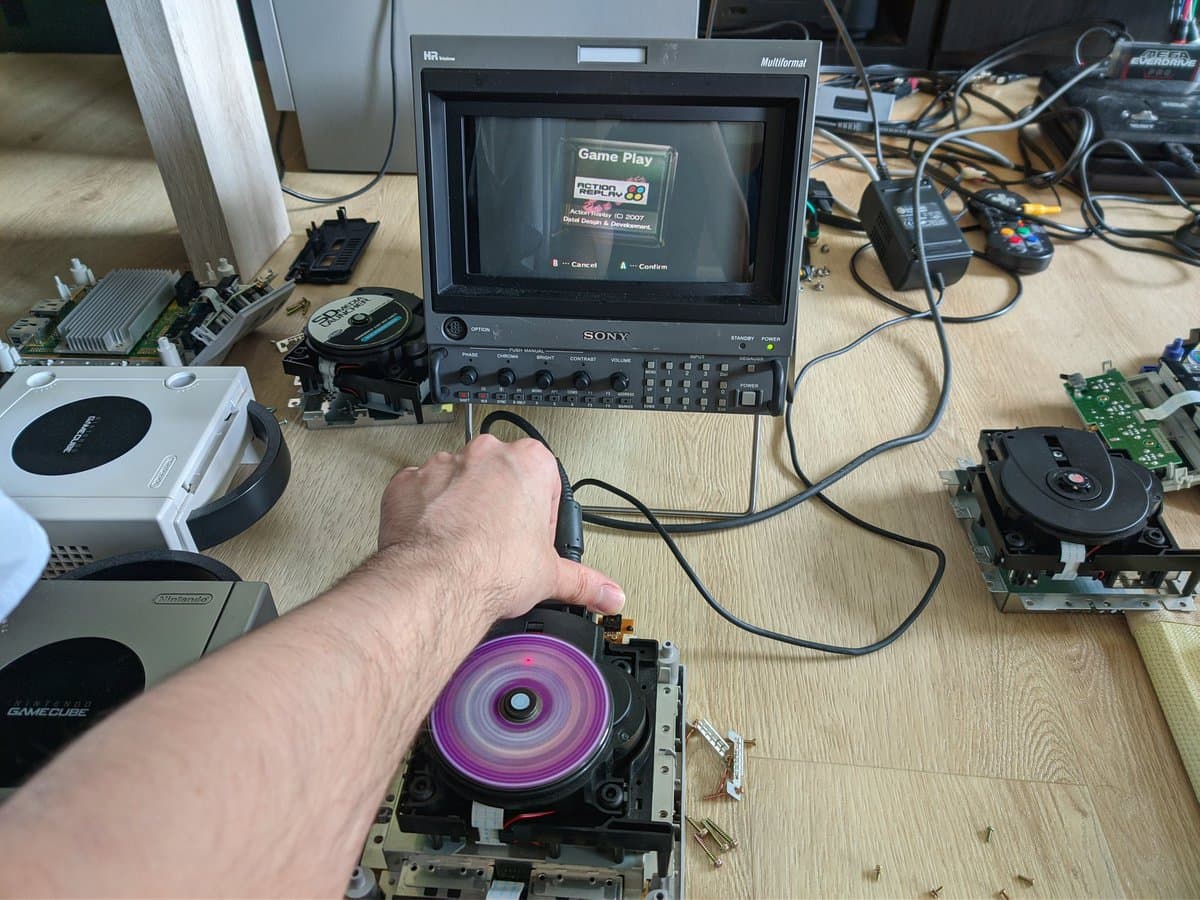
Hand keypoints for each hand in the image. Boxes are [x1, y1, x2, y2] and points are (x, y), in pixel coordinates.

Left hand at [375, 435, 624, 620]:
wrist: (436, 581)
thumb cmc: (492, 566)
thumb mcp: (551, 575)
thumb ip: (586, 581)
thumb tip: (610, 595)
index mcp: (529, 463)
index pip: (545, 483)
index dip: (540, 515)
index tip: (533, 538)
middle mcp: (485, 454)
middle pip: (499, 476)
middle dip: (500, 506)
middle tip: (500, 544)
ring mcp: (443, 464)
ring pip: (457, 481)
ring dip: (461, 506)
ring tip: (464, 546)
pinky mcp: (407, 483)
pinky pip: (419, 492)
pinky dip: (425, 512)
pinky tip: (435, 542)